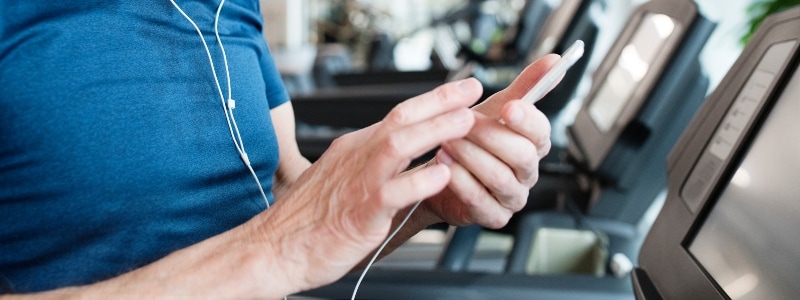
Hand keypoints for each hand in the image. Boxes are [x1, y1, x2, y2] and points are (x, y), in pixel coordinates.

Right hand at [253, 79, 482, 292]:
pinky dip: (419, 181)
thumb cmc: (309, 220)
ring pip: (398, 145)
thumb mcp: (343, 179)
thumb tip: (406, 155)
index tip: (460, 91)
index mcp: (354, 149)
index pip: (398, 115)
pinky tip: (442, 174)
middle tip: (471, 90)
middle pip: (401, 119)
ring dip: (435, 130)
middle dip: (440, 102)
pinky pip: (393, 192)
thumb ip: (374, 165)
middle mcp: (357, 158)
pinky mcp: (361, 213)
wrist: (275, 248)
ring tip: (465, 121)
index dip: (432, 100)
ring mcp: (358, 183)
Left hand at [422, 54, 559, 228]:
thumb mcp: (494, 108)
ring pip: (499, 176)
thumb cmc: (470, 140)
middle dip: (490, 136)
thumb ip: (525, 86)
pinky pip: (480, 200)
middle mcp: (527, 172)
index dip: (527, 120)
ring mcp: (512, 196)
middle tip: (464, 122)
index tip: (510, 107)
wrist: (438, 173)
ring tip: (446, 141)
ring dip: (470, 155)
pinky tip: (444, 165)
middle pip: (521, 155)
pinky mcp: (494, 216)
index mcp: (533, 145)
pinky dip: (460, 180)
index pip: (542, 132)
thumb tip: (553, 61)